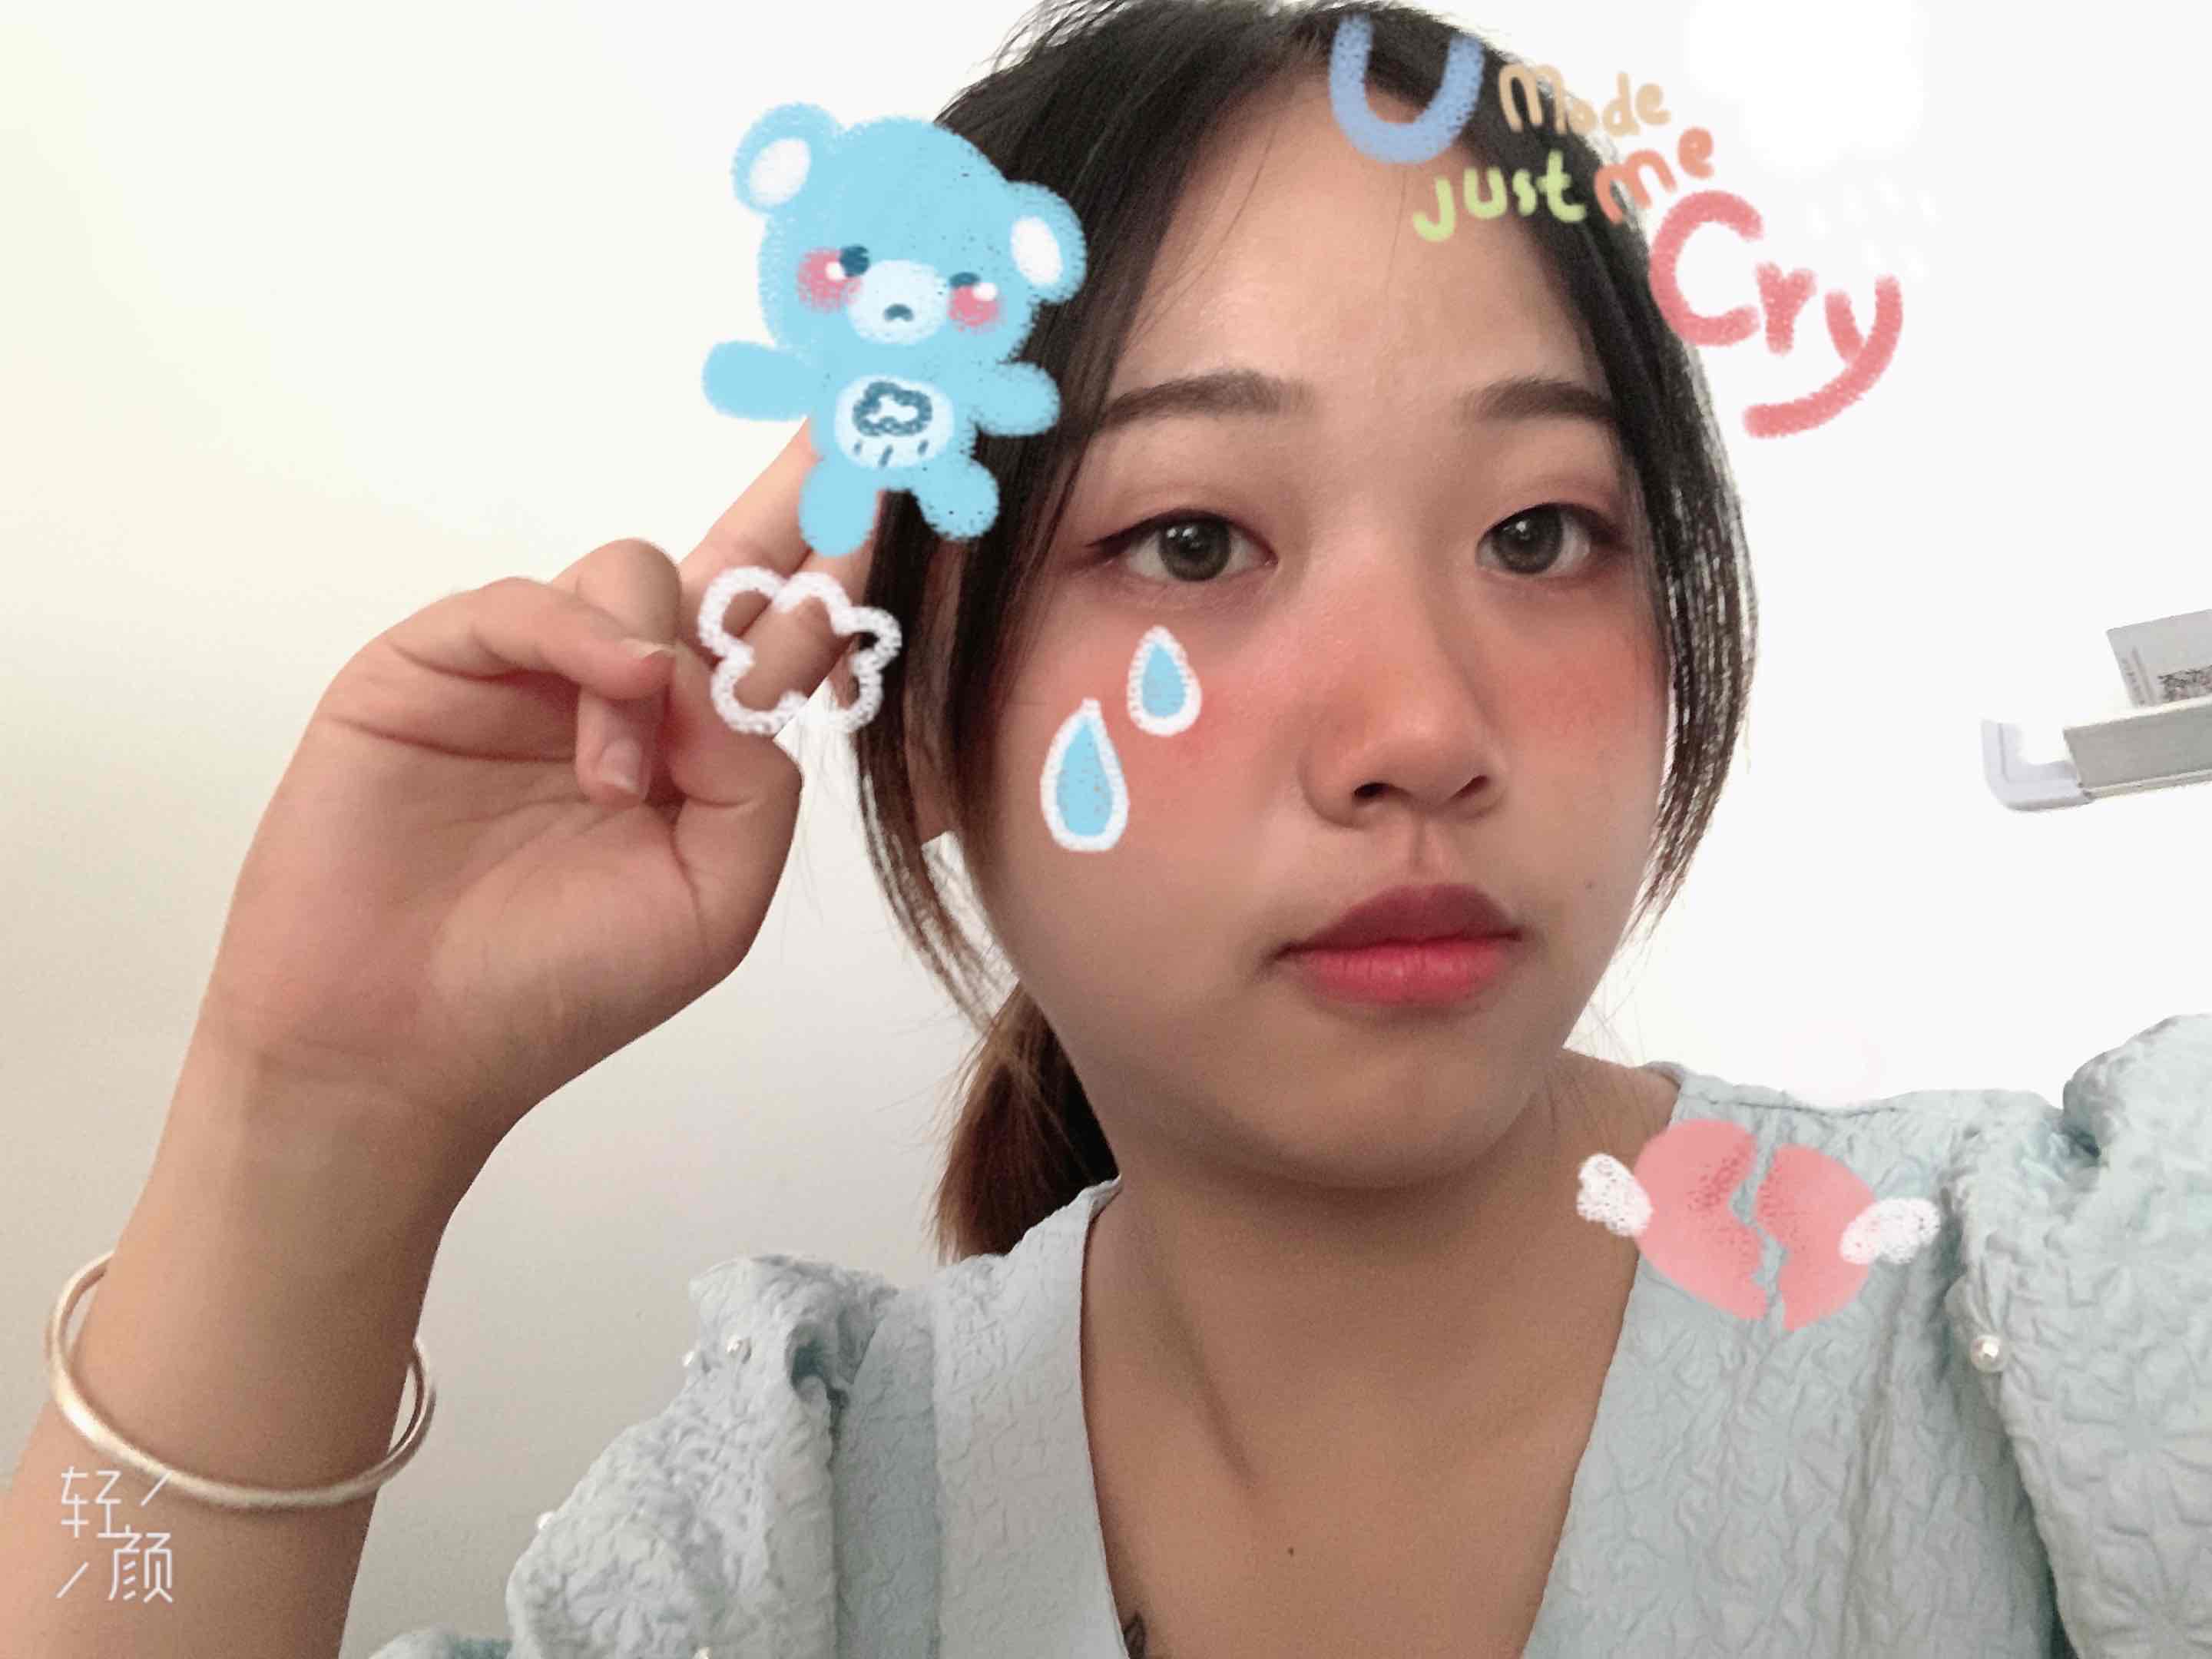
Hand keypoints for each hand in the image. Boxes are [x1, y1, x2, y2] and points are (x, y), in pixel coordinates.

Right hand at [188, 426, 877, 1180]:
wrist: (397, 1050)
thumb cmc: (558, 988)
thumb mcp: (711, 898)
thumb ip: (753, 779)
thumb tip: (725, 669)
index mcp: (695, 748)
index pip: (780, 634)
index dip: (839, 566)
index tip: (907, 489)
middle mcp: (619, 691)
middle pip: (722, 566)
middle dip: (791, 501)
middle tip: (851, 429)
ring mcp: (528, 672)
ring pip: (630, 577)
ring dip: (651, 667)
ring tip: (616, 788)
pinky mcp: (431, 666)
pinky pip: (523, 603)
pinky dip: (579, 632)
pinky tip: (614, 688)